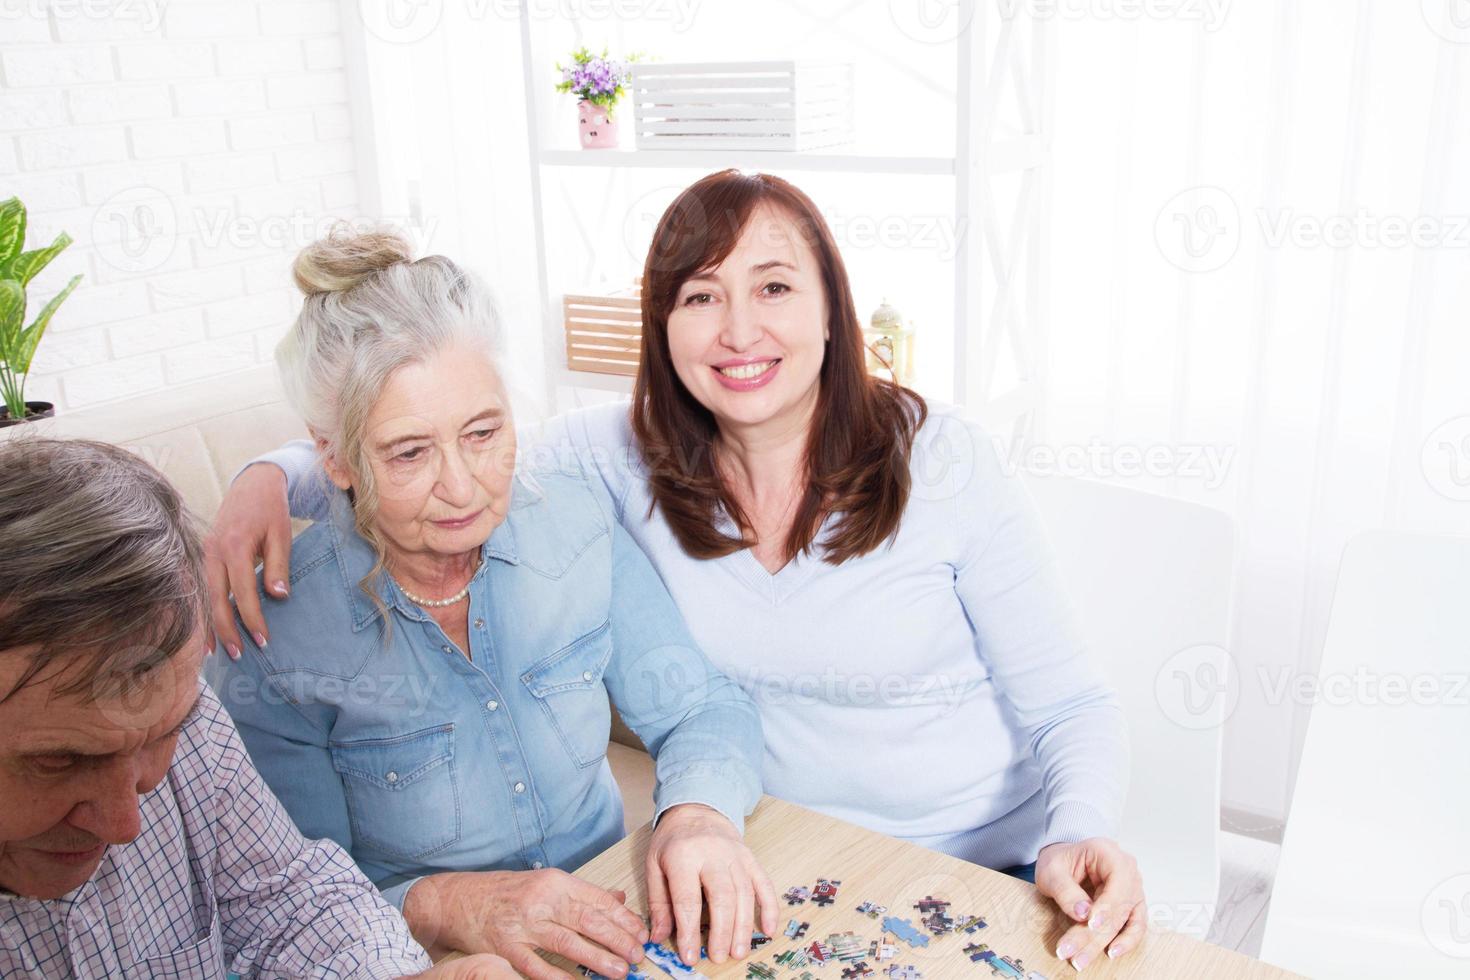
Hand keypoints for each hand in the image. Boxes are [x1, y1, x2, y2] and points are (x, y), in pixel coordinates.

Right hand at [204, 462, 293, 657]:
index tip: (263, 640)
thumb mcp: (282, 534)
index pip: (243, 590)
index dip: (252, 617)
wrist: (252, 484)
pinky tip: (206, 631)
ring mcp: (204, 553)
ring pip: (203, 595)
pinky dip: (203, 610)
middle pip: (216, 598)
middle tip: (237, 656)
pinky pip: (201, 587)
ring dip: (208, 625)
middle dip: (226, 629)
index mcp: (234, 545)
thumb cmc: (271, 510)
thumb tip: (278, 596)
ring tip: (214, 653)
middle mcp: (213, 551)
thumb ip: (279, 565)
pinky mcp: (203, 555)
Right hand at [405, 869, 647, 979]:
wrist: (456, 899)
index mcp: (555, 882)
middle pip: (588, 920)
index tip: (642, 933)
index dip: (624, 918)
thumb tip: (619, 898)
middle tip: (637, 955)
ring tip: (620, 971)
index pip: (598, 900)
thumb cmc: (504, 892)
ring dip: (597, 959)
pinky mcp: (506, 948)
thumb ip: (582, 893)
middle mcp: (541, 900)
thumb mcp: (545, 883)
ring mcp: (523, 925)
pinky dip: (559, 977)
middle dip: (618, 939)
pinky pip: (537, 967)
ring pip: (568, 943)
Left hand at [645, 803, 776, 966]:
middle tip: (719, 957)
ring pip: (745, 893)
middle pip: (722, 897)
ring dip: (744, 926)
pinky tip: (768, 930)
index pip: (687, 899)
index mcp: (683, 856)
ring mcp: (735, 856)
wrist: (697, 808)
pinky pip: (764, 884)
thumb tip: (658, 938)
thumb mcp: (654, 866)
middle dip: (722, 931)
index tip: (690, 956)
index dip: (689, 931)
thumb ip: (658, 903)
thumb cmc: (672, 842)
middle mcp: (712, 855)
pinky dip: (770, 908)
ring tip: (738, 952)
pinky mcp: (751, 858)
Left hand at [1035, 837, 1146, 970]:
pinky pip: (1135, 925)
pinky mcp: (1131, 904)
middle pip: (1119, 906)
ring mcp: (1132, 888)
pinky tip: (1111, 952)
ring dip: (1106, 942)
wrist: (1064, 860)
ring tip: (1084, 958)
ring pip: (1126, 920)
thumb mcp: (1052, 870)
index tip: (1090, 924)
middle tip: (1072, 952)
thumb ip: (1066, 890)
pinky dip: (1125, 940)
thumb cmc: (1059, 861)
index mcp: (1109, 853)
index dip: (1106, 906)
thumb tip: (1083, 914)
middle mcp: (1127, 870)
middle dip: (1095, 933)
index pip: (1118, 881)